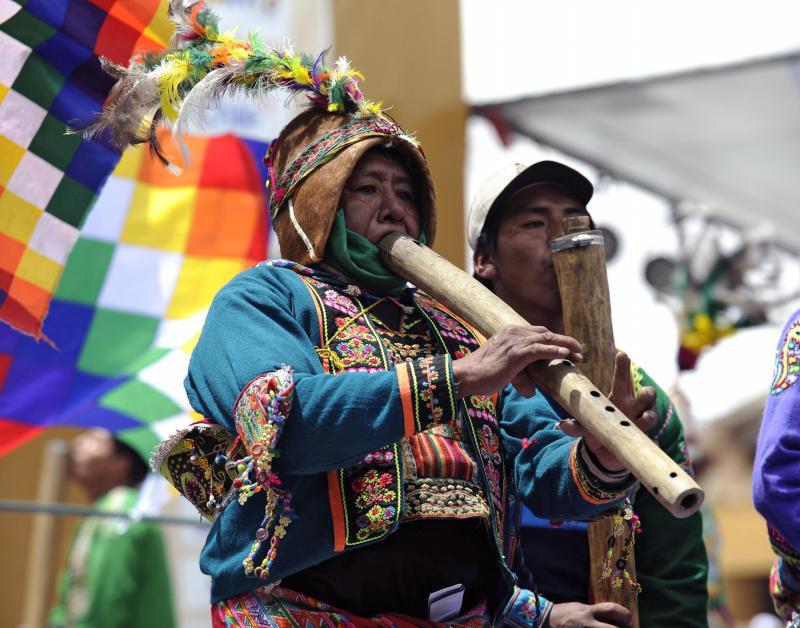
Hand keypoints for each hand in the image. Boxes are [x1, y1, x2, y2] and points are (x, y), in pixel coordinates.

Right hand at [452, 325, 581, 397]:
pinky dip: (555, 351)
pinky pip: (540, 349)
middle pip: (546, 333)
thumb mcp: (505, 371)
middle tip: (579, 352)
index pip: (538, 332)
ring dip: (565, 346)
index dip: (555, 339)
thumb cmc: (482, 375)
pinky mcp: (516, 353)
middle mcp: (513, 333)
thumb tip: (531, 391)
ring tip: (579, 354)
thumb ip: (520, 377)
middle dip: (564, 341)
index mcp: (510, 333)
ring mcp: (514, 341)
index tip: (568, 349)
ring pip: (546, 339)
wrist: (466, 376)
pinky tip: (566, 355)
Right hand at [547, 601, 630, 627]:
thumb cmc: (565, 613)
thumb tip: (612, 616)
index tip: (628, 617)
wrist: (547, 621)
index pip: (611, 609)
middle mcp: (588, 624)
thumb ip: (595, 612)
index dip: (624, 613)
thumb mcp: (581, 608)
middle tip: (626, 627)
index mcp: (588, 612)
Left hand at [558, 351, 657, 471]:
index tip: (622, 354)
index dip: (623, 367)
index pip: (621, 380)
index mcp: (618, 398)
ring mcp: (640, 424)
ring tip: (645, 417)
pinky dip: (650, 440)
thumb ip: (576, 425)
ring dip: (649, 416)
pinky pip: (651, 440)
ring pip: (651, 416)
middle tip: (644, 392)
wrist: (604, 453)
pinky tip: (650, 441)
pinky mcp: (643, 440)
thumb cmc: (597, 430)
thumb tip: (564, 424)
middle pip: (646, 396)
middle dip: (648, 393)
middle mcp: (633, 408)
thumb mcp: (585, 426)